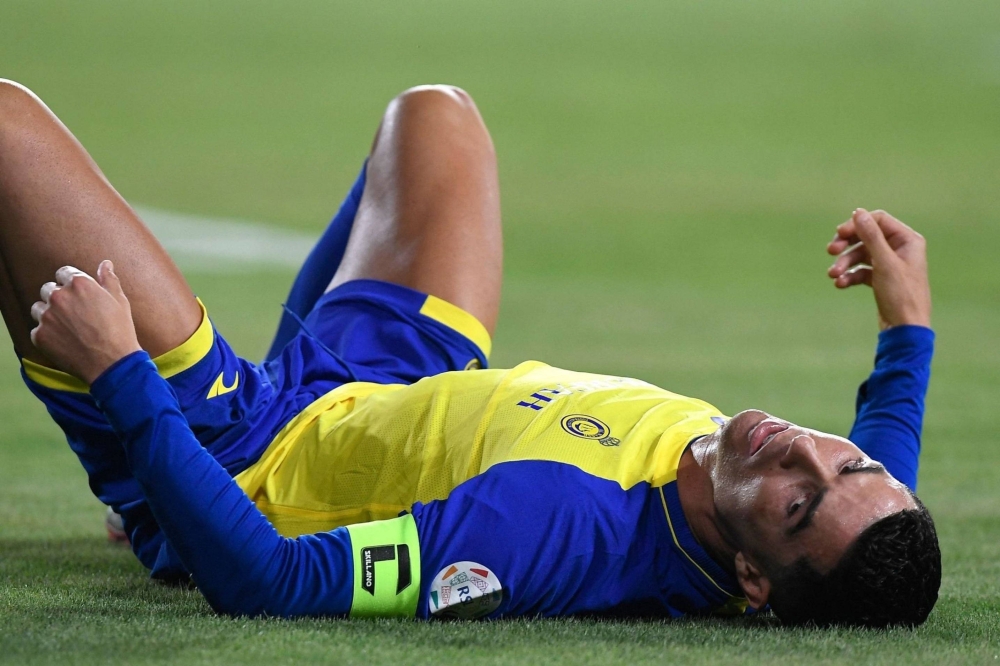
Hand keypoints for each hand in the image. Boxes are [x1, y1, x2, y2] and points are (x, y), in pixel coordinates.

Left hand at [30, 260, 141, 383]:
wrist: (112, 363)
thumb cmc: (120, 330)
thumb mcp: (119, 301)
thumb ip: (108, 280)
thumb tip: (105, 264)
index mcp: (79, 284)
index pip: (64, 273)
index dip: (72, 283)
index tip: (79, 295)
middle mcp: (59, 296)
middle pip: (48, 289)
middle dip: (59, 298)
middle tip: (74, 314)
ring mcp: (47, 316)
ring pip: (38, 308)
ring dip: (49, 314)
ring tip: (67, 328)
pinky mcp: (40, 335)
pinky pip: (38, 330)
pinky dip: (48, 334)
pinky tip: (65, 341)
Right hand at [827, 208, 930, 329]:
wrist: (905, 329)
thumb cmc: (901, 294)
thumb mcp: (884, 262)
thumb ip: (871, 236)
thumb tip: (858, 213)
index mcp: (908, 240)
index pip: (878, 220)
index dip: (856, 225)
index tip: (838, 234)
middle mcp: (900, 249)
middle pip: (866, 237)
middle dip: (847, 245)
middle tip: (830, 251)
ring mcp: (890, 265)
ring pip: (860, 255)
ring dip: (844, 263)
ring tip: (832, 275)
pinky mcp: (881, 279)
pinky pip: (860, 271)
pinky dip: (849, 276)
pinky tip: (840, 284)